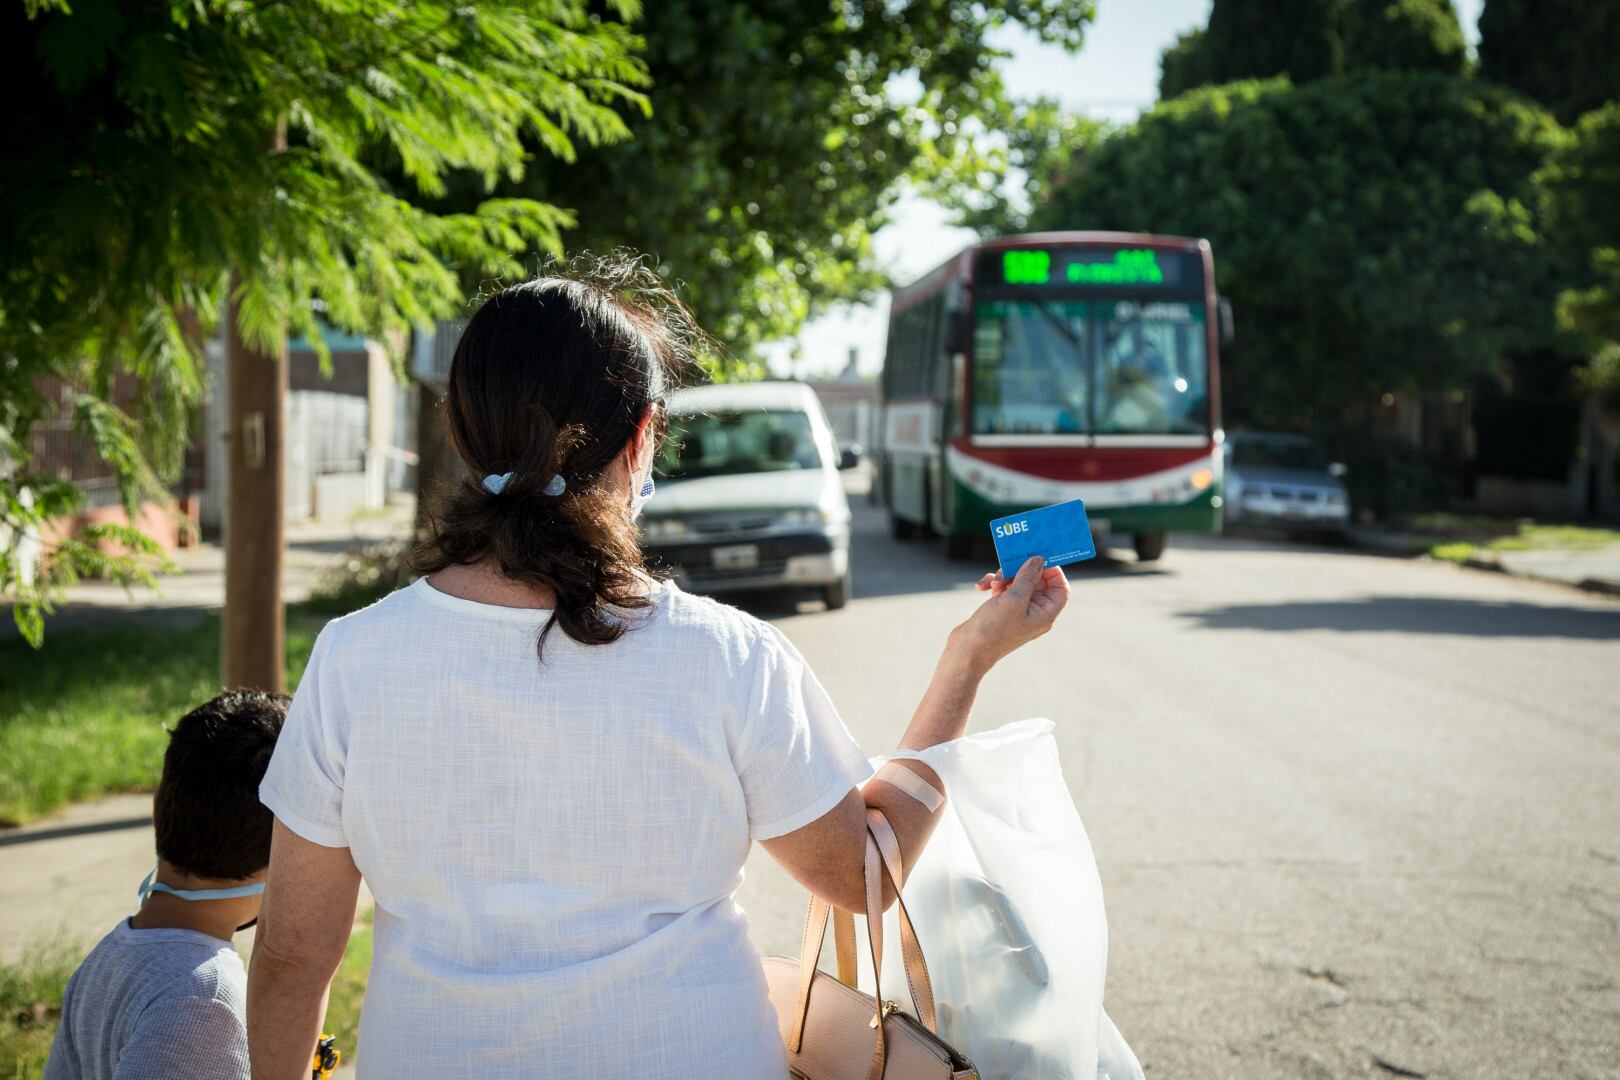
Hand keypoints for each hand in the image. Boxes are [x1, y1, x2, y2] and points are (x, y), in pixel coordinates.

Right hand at [955, 556, 1069, 668]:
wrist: (967, 650)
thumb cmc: (993, 629)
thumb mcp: (1013, 599)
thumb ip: (1028, 577)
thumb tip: (1039, 560)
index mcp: (1044, 614)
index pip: (1060, 589)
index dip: (1053, 572)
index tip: (1038, 559)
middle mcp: (1034, 613)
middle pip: (1036, 582)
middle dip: (1021, 572)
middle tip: (1007, 568)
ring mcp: (1017, 611)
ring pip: (1017, 582)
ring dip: (1004, 577)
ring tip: (993, 583)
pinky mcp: (1002, 609)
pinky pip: (1003, 589)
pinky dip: (994, 584)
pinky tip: (982, 586)